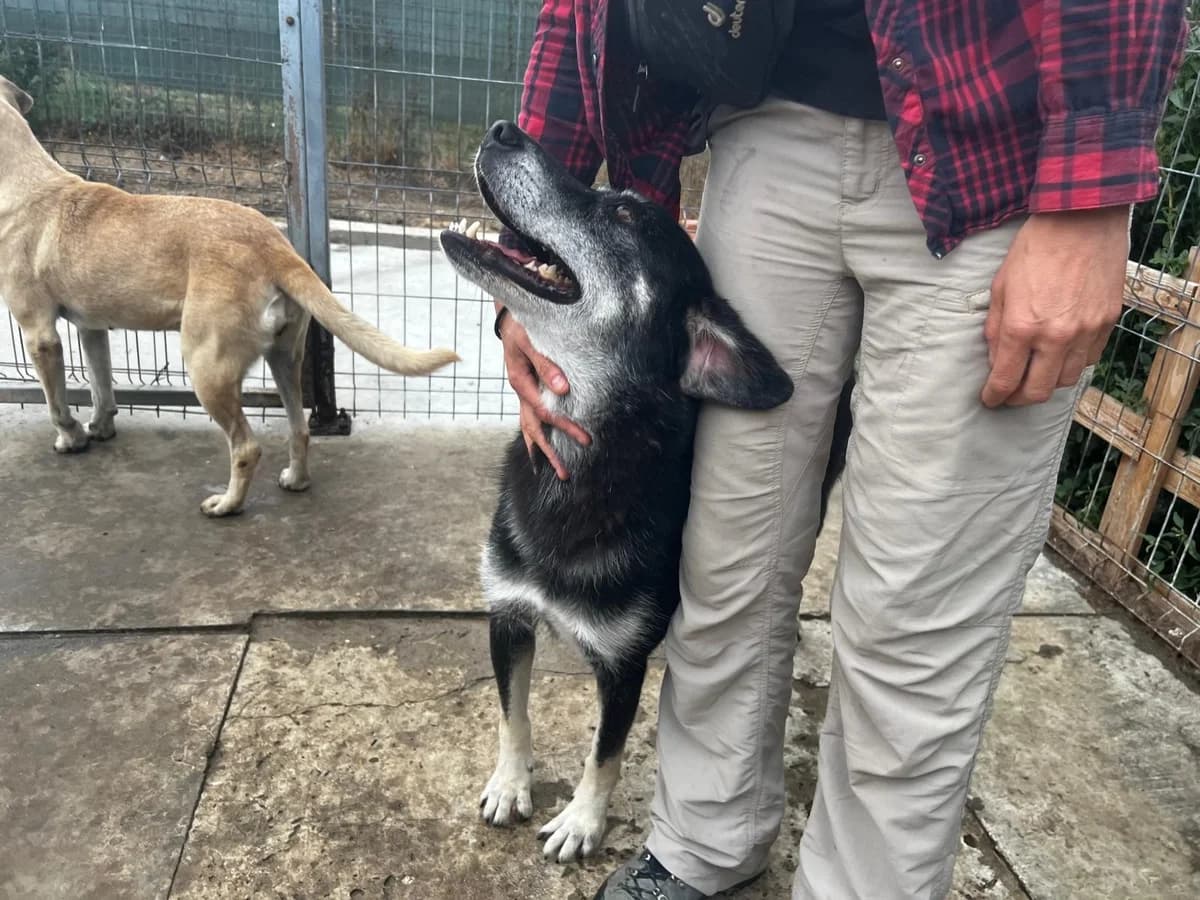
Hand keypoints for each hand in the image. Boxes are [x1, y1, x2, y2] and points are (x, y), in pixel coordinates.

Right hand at [497, 304, 590, 478]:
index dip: (565, 426)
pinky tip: (543, 449)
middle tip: (567, 474)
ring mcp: (523, 394)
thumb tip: (563, 389)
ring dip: (543, 451)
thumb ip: (546, 363)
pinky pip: (531, 420)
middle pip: (535, 429)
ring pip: (530, 429)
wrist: (509, 316)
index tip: (586, 439)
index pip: (544, 412)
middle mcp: (521, 392)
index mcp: (521, 382)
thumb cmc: (520, 324)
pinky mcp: (528, 390)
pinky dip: (537, 437)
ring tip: (557, 472)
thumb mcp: (530, 340)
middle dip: (551, 452)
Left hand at [981, 206, 1128, 407]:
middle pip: (1038, 391)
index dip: (994, 396)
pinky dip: (1072, 364)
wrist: (1081, 220)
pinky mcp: (1107, 322)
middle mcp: (1056, 336)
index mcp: (1023, 327)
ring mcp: (1086, 331)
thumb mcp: (1001, 287)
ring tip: (1035, 376)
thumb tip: (996, 359)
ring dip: (1048, 383)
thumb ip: (996, 328)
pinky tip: (1060, 355)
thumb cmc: (1035, 249)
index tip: (990, 400)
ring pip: (1067, 380)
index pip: (1006, 380)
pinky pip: (1089, 359)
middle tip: (1009, 395)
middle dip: (1019, 399)